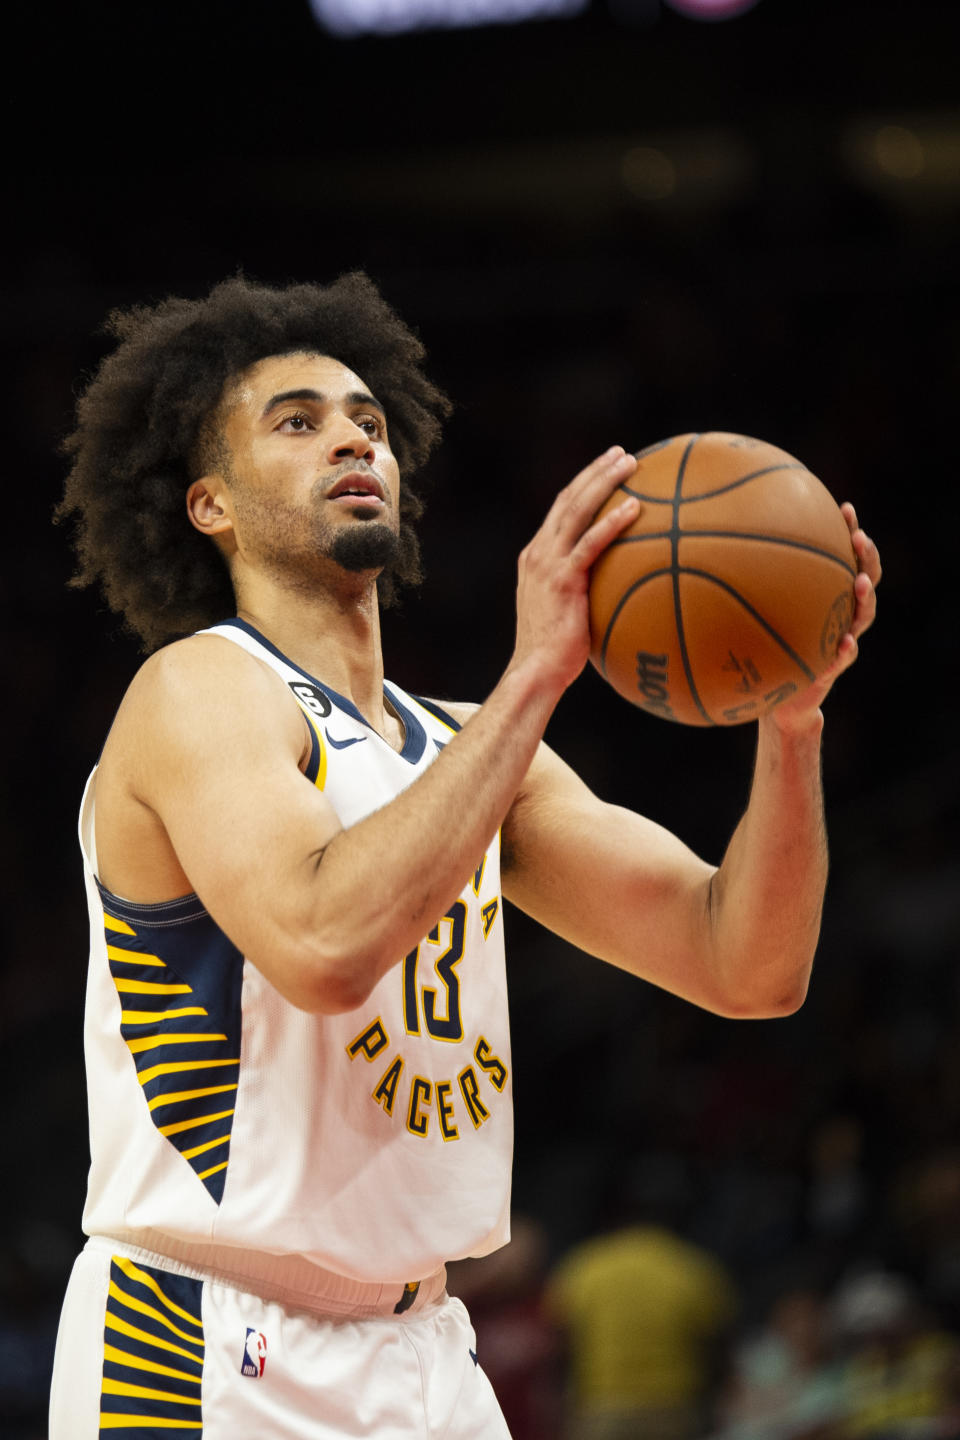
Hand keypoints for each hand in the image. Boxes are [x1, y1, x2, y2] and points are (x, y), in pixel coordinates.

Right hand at [509, 446, 640, 696]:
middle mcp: (538, 552)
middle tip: (622, 454)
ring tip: (629, 464)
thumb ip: (584, 591)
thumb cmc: (555, 652)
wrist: (535, 670)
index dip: (583, 485)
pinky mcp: (562, 579)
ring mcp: (547, 563)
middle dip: (595, 471)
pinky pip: (590, 543)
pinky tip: (634, 507)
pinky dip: (612, 522)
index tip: (606, 467)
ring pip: (577, 510)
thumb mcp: (566, 612)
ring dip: (604, 482)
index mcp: (536, 556)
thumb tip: (620, 589)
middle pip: (567, 499)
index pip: (560, 510)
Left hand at [768, 501, 881, 733]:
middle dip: (866, 556)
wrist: (780, 696)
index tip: (846, 509)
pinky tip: (843, 642)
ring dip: (865, 597)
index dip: (849, 532)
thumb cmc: (765, 647)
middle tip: (860, 538)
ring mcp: (842, 637)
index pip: (845, 556)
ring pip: (864, 615)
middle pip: (866, 577)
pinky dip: (845, 649)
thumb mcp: (754, 614)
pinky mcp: (834, 666)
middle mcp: (840, 611)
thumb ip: (745, 584)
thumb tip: (712, 546)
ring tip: (861, 583)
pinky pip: (844, 657)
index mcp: (826, 593)